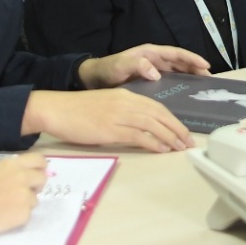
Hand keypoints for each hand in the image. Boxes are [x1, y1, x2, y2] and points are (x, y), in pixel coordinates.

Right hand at [0, 153, 47, 243]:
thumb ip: (11, 171)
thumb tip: (26, 175)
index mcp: (13, 164)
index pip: (40, 160)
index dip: (40, 168)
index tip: (35, 174)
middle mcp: (22, 177)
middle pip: (42, 178)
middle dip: (35, 186)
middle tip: (22, 193)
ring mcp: (25, 196)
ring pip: (35, 199)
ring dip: (25, 203)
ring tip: (5, 207)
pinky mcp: (24, 214)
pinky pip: (27, 214)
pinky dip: (18, 216)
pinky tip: (3, 217)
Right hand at [24, 90, 193, 152]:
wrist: (56, 109)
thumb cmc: (77, 110)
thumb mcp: (106, 105)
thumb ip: (125, 112)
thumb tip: (142, 128)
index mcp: (125, 95)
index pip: (156, 106)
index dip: (173, 119)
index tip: (183, 130)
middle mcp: (125, 102)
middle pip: (159, 114)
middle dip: (177, 128)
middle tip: (189, 141)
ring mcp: (118, 115)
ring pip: (153, 124)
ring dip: (170, 136)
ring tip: (180, 147)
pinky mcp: (110, 129)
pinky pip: (139, 135)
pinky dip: (154, 142)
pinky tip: (162, 149)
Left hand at [78, 44, 210, 87]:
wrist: (93, 79)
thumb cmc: (106, 70)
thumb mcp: (119, 66)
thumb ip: (136, 66)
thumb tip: (157, 74)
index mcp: (149, 53)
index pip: (176, 53)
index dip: (191, 58)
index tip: (205, 65)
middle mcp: (154, 59)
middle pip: (180, 61)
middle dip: (195, 67)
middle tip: (209, 77)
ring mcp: (153, 69)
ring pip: (177, 70)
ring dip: (190, 75)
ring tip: (203, 84)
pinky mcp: (150, 80)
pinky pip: (170, 80)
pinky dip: (180, 83)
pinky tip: (186, 92)